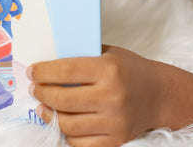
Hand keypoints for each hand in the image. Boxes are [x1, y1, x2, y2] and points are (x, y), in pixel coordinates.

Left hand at [28, 46, 164, 146]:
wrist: (160, 95)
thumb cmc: (132, 70)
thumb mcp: (111, 54)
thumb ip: (84, 55)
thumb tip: (49, 59)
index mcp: (110, 70)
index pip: (67, 70)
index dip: (44, 72)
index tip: (32, 71)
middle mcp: (112, 97)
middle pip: (63, 99)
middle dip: (42, 93)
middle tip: (34, 88)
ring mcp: (114, 122)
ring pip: (68, 124)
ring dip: (49, 115)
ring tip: (43, 106)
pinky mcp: (116, 140)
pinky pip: (80, 142)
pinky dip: (67, 133)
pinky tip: (61, 122)